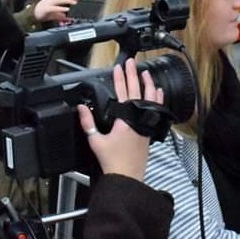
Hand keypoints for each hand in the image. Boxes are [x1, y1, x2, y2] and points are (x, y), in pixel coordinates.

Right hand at [33, 0, 79, 22]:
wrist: (33, 14)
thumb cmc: (44, 12)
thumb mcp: (55, 12)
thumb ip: (62, 14)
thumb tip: (70, 17)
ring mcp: (48, 3)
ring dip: (68, 0)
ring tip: (75, 3)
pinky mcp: (46, 8)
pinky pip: (54, 8)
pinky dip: (61, 8)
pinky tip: (66, 10)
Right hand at [78, 58, 163, 178]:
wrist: (127, 176)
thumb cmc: (113, 161)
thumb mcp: (95, 140)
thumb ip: (87, 122)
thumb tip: (80, 108)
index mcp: (124, 119)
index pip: (121, 93)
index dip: (119, 78)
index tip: (118, 67)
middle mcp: (137, 119)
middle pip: (136, 91)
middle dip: (133, 75)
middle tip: (131, 62)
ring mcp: (145, 124)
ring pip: (149, 99)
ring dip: (147, 84)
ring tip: (146, 72)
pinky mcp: (149, 130)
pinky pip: (155, 110)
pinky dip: (157, 99)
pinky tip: (158, 93)